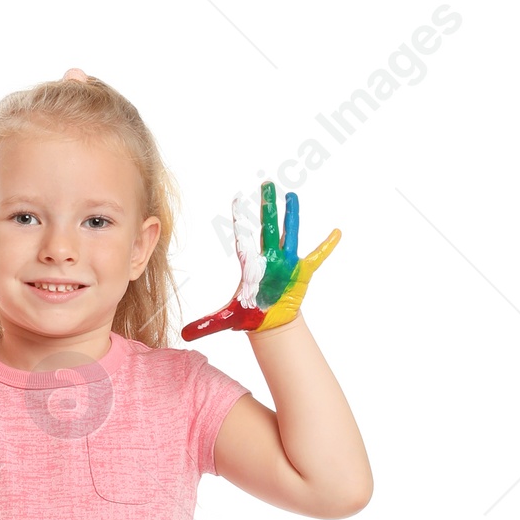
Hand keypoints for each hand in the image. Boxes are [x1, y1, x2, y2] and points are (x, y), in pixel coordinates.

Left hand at [181, 182, 340, 339]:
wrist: (270, 323)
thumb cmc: (249, 316)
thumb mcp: (226, 320)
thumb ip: (206, 324)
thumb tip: (182, 335)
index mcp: (250, 265)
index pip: (244, 238)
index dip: (242, 219)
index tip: (238, 198)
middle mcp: (269, 258)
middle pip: (268, 228)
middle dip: (268, 207)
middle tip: (267, 184)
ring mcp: (286, 263)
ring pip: (289, 234)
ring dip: (291, 216)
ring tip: (292, 196)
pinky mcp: (302, 272)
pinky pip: (317, 256)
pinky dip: (327, 246)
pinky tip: (336, 232)